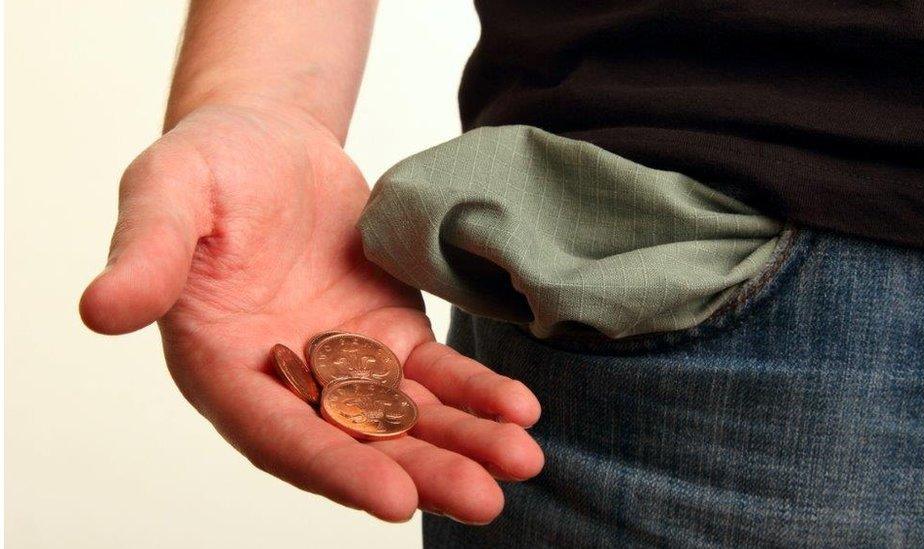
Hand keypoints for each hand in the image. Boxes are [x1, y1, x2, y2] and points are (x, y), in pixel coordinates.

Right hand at [80, 103, 542, 522]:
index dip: (332, 467)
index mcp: (222, 364)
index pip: (278, 433)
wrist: (271, 140)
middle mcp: (285, 380)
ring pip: (405, 417)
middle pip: (354, 441)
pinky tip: (518, 411)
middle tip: (483, 499)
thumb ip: (148, 251)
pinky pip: (434, 373)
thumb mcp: (169, 191)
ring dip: (462, 443)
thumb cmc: (211, 163)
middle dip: (419, 471)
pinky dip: (474, 392)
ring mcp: (342, 363)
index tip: (393, 497)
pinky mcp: (388, 335)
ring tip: (521, 463)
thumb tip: (102, 310)